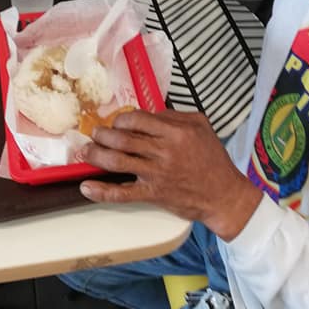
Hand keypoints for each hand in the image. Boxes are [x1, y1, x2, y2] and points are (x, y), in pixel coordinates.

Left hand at [77, 109, 262, 240]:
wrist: (224, 195)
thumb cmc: (213, 159)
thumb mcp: (201, 126)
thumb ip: (174, 116)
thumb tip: (148, 113)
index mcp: (175, 132)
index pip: (137, 119)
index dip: (121, 119)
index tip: (116, 123)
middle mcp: (163, 151)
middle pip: (122, 139)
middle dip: (102, 135)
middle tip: (94, 134)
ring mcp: (156, 174)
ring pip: (117, 162)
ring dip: (96, 155)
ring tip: (85, 152)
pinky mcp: (152, 194)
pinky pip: (122, 193)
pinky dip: (102, 191)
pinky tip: (86, 187)